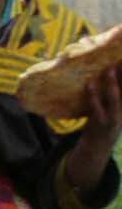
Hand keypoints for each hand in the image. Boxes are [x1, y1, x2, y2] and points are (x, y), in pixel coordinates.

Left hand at [67, 66, 121, 189]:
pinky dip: (93, 96)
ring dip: (113, 84)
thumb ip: (113, 94)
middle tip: (121, 60)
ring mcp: (115, 118)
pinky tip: (90, 84)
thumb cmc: (103, 122)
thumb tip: (108, 71)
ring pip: (116, 98)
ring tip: (109, 69)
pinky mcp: (101, 124)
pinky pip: (97, 107)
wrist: (96, 148)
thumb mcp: (113, 108)